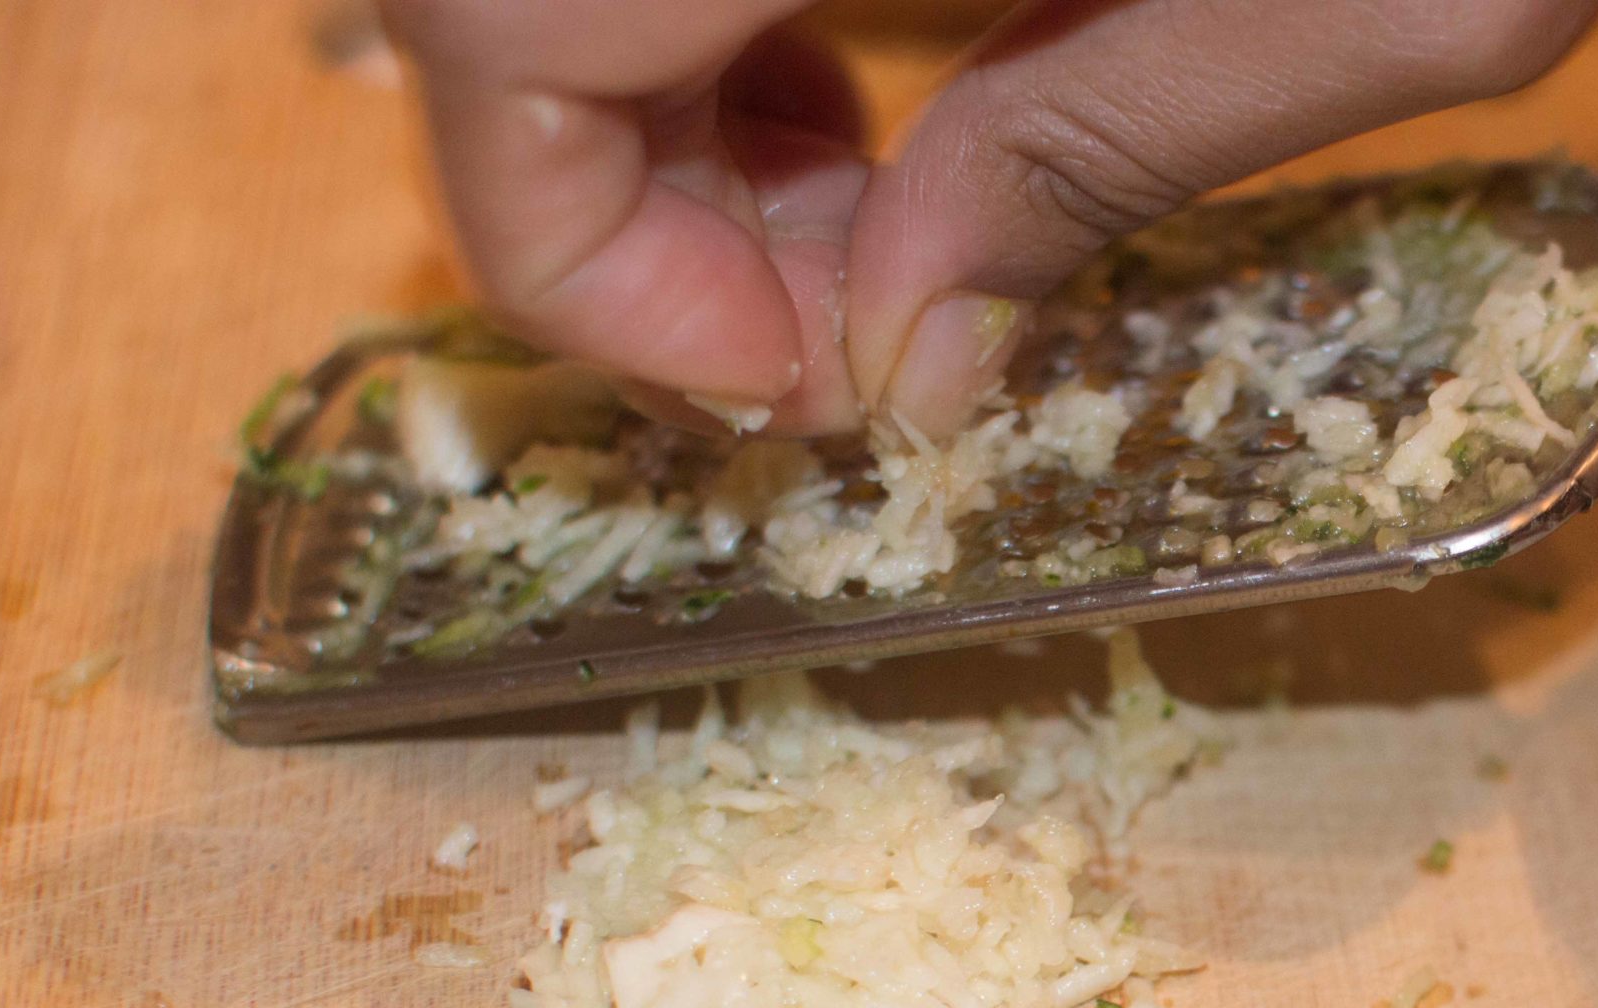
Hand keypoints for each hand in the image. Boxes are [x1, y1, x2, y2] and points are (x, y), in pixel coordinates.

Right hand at [378, 0, 1597, 435]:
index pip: (491, 30)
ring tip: (837, 182)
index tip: (789, 380)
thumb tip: (905, 355)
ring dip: (646, 92)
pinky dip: (700, 5)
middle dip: (614, 192)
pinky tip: (835, 43)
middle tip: (821, 306)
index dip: (586, 255)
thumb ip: (1106, 151)